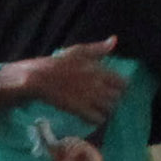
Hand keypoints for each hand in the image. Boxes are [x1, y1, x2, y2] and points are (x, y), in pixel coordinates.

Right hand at [3, 40, 124, 127]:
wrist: (38, 78)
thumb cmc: (57, 63)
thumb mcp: (78, 51)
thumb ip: (98, 48)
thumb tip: (113, 40)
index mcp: (100, 71)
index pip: (123, 83)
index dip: (119, 88)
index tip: (112, 89)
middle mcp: (98, 85)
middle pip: (117, 98)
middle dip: (112, 100)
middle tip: (104, 101)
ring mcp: (89, 98)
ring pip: (109, 109)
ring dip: (105, 111)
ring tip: (97, 110)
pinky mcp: (79, 109)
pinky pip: (97, 119)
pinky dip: (96, 120)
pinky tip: (90, 118)